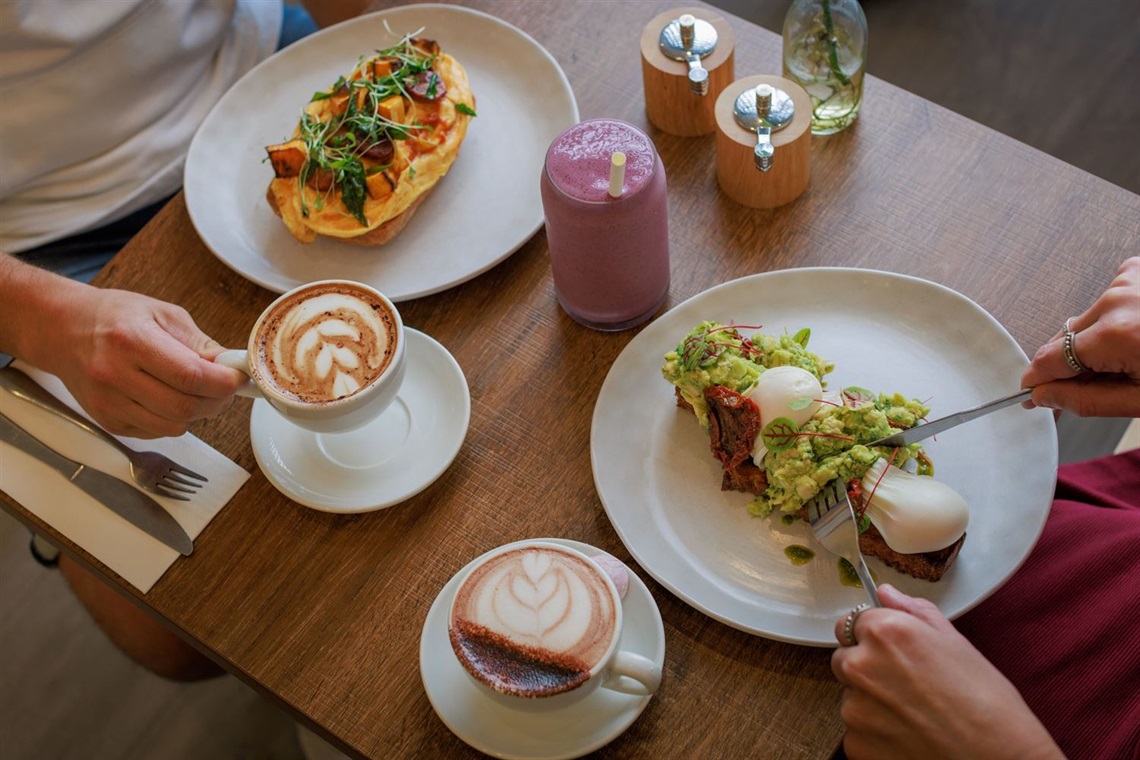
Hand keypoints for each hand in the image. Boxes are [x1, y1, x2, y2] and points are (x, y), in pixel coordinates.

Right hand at [43, 287, 244, 437]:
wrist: (64, 330)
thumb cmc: (114, 317)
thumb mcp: (162, 313)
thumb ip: (199, 342)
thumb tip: (230, 366)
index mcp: (132, 341)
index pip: (192, 376)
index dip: (225, 382)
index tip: (239, 377)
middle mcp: (115, 375)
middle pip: (185, 407)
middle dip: (218, 401)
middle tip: (226, 388)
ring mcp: (108, 403)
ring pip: (173, 427)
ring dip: (198, 414)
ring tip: (199, 392)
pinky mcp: (108, 421)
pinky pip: (156, 432)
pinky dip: (174, 420)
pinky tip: (169, 398)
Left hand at [831, 585, 1062, 759]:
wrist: (1000, 759)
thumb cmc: (986, 701)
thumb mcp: (955, 642)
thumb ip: (912, 611)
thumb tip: (885, 592)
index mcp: (884, 632)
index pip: (851, 622)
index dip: (873, 636)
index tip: (893, 650)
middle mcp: (861, 665)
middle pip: (844, 658)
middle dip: (866, 667)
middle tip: (906, 684)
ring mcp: (854, 707)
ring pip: (850, 696)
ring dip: (871, 701)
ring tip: (913, 713)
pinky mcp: (855, 743)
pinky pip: (856, 730)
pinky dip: (875, 733)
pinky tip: (909, 734)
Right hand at [1021, 257, 1139, 416]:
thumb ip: (1086, 401)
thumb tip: (1044, 396)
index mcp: (1117, 336)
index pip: (1050, 360)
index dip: (1036, 382)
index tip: (1030, 395)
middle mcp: (1117, 302)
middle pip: (1064, 340)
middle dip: (1071, 366)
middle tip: (1094, 386)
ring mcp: (1127, 283)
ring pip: (1083, 322)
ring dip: (1093, 342)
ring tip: (1128, 357)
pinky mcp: (1135, 274)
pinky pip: (1106, 298)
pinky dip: (1111, 316)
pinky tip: (1133, 330)